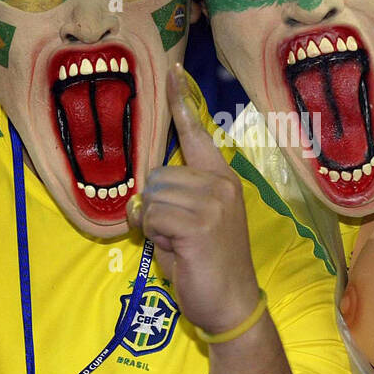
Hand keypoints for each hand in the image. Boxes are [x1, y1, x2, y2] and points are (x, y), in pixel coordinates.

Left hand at [127, 65, 260, 333]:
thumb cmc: (206, 266)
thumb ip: (171, 200)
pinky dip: (154, 236)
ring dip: (153, 224)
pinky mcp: (200, 224)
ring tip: (177, 243)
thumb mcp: (188, 225)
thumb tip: (141, 195)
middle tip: (173, 234)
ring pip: (152, 197)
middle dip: (153, 206)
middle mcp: (220, 184)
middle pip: (157, 174)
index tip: (171, 68)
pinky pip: (153, 218)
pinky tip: (176, 250)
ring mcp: (213, 203)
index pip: (197, 133)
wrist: (231, 305)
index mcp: (220, 179)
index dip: (180, 100)